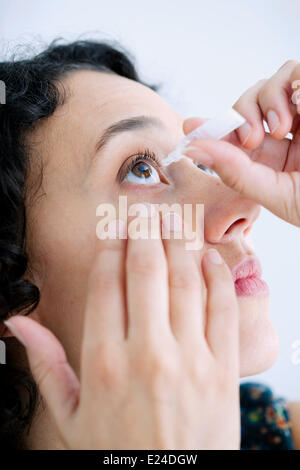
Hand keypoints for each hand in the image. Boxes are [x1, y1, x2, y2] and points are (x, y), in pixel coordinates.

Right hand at [4, 211, 239, 449]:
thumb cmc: (117, 453)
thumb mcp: (70, 415)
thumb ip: (45, 364)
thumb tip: (18, 323)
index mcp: (103, 361)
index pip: (106, 284)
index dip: (111, 250)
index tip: (115, 234)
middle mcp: (146, 354)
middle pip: (145, 271)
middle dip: (144, 234)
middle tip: (144, 214)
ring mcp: (189, 360)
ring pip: (184, 282)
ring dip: (177, 244)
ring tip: (172, 224)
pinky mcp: (223, 370)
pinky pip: (223, 309)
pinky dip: (217, 277)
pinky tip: (207, 259)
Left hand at [184, 60, 299, 226]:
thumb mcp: (277, 195)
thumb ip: (236, 173)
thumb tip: (193, 148)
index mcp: (272, 159)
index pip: (235, 134)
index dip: (211, 127)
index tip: (188, 124)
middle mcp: (286, 133)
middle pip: (248, 102)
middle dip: (241, 114)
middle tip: (251, 136)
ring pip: (271, 81)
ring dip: (267, 99)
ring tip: (282, 126)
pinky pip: (298, 72)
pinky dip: (292, 84)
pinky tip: (297, 107)